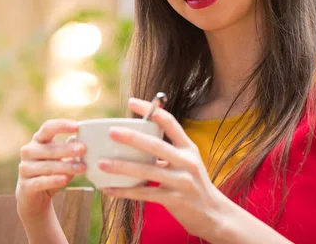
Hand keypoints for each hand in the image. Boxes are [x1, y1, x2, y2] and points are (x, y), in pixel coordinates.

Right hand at [16, 119, 86, 221]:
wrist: (34, 197)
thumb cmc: (51, 172)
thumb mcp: (61, 159)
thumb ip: (71, 152)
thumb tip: (86, 146)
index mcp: (38, 140)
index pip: (48, 128)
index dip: (61, 126)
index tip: (77, 126)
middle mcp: (29, 151)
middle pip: (49, 148)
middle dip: (67, 149)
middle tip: (83, 149)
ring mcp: (25, 168)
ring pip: (47, 166)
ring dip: (66, 167)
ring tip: (82, 168)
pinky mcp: (25, 185)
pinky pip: (41, 181)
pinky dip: (54, 180)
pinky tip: (66, 179)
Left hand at [99, 98, 229, 240]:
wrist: (213, 214)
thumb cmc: (193, 183)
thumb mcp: (187, 161)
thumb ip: (167, 149)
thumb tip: (137, 136)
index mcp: (188, 148)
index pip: (170, 122)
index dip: (151, 110)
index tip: (131, 102)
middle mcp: (186, 162)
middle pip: (156, 145)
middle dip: (132, 137)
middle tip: (111, 132)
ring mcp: (181, 181)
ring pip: (147, 171)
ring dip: (122, 167)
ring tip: (102, 163)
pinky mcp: (173, 200)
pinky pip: (144, 194)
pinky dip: (124, 191)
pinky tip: (109, 189)